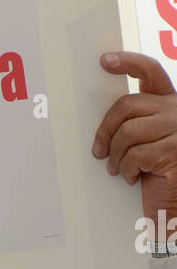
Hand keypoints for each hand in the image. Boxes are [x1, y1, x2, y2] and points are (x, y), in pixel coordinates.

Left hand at [93, 52, 176, 219]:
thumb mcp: (144, 142)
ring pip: (128, 132)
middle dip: (106, 129)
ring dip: (116, 155)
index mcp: (168, 103)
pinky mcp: (174, 153)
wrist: (171, 207)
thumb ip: (132, 122)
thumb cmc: (155, 174)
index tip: (105, 61)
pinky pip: (135, 155)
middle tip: (98, 150)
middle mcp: (176, 111)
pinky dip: (127, 169)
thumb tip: (102, 117)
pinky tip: (133, 177)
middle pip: (127, 105)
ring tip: (118, 169)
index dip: (128, 62)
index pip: (150, 71)